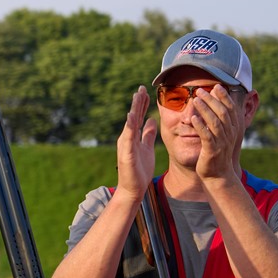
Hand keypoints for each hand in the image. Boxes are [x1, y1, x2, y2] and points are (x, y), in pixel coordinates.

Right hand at [116, 86, 157, 201]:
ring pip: (130, 122)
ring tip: (137, 96)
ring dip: (134, 109)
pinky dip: (130, 125)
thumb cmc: (139, 170)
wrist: (133, 189)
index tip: (146, 91)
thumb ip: (148, 134)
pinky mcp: (126, 152)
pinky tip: (132, 115)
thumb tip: (152, 120)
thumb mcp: (147, 148)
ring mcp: (125, 144)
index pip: (139, 116)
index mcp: (132, 136)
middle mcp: (127, 137)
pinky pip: (128, 136)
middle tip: (142, 88)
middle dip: (138, 102)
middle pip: (133, 116)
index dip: (142, 104)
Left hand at [191, 84, 244, 180]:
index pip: (231, 108)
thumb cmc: (217, 153)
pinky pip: (206, 136)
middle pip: (223, 112)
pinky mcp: (212, 150)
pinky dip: (200, 126)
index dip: (224, 97)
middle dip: (212, 99)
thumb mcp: (222, 136)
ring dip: (205, 109)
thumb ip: (220, 121)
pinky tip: (192, 118)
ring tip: (195, 100)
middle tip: (200, 90)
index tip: (216, 86)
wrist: (218, 175)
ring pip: (215, 122)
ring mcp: (222, 142)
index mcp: (233, 128)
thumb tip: (215, 105)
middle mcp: (230, 134)